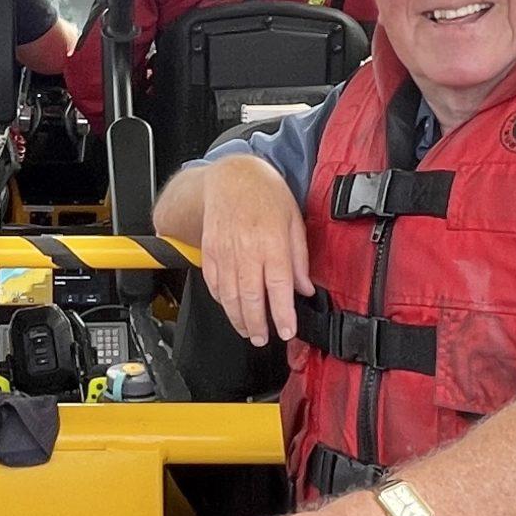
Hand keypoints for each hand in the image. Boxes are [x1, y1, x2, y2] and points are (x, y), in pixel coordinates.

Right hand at [199, 157, 311, 344]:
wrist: (230, 175)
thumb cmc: (265, 193)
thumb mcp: (294, 219)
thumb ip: (299, 256)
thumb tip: (305, 288)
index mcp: (271, 242)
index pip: (279, 287)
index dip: (282, 314)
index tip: (287, 331)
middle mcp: (246, 250)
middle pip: (251, 297)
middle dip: (258, 325)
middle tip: (265, 339)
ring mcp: (224, 252)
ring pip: (230, 295)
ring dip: (239, 318)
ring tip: (249, 332)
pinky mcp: (210, 252)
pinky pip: (214, 283)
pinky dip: (222, 300)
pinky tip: (231, 308)